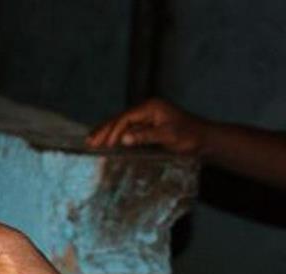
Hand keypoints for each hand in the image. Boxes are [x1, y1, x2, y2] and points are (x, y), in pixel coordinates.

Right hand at [86, 98, 208, 154]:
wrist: (205, 140)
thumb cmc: (190, 137)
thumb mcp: (169, 136)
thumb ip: (146, 136)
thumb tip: (124, 138)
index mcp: (151, 107)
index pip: (126, 118)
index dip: (113, 131)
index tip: (104, 145)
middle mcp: (147, 109)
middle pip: (120, 119)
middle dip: (104, 130)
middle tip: (89, 142)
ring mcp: (147, 116)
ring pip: (121, 123)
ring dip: (106, 132)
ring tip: (91, 141)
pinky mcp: (148, 125)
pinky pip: (127, 128)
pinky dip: (115, 135)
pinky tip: (106, 141)